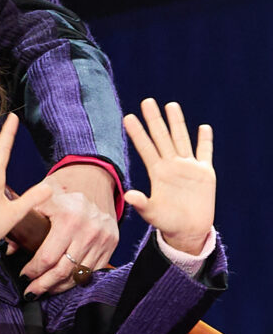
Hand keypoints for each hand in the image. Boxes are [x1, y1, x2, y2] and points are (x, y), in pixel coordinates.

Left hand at [19, 162, 120, 295]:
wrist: (94, 178)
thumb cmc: (63, 189)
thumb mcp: (41, 200)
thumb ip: (23, 223)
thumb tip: (10, 249)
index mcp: (68, 218)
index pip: (47, 257)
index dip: (33, 271)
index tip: (23, 276)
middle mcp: (88, 230)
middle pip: (63, 271)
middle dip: (43, 285)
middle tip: (31, 292)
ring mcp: (102, 238)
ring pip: (79, 275)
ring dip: (60, 286)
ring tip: (46, 289)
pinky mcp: (112, 243)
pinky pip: (93, 270)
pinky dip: (77, 279)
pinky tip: (64, 281)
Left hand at [123, 99, 214, 254]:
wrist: (188, 231)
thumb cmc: (167, 223)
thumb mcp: (152, 214)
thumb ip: (141, 203)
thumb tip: (128, 195)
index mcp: (158, 173)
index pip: (146, 148)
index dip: (138, 133)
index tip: (128, 117)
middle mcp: (171, 166)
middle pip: (162, 138)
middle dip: (155, 120)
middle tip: (147, 101)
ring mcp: (188, 167)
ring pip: (182, 139)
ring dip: (177, 123)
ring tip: (171, 105)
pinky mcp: (204, 174)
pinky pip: (205, 153)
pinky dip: (205, 141)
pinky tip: (204, 127)